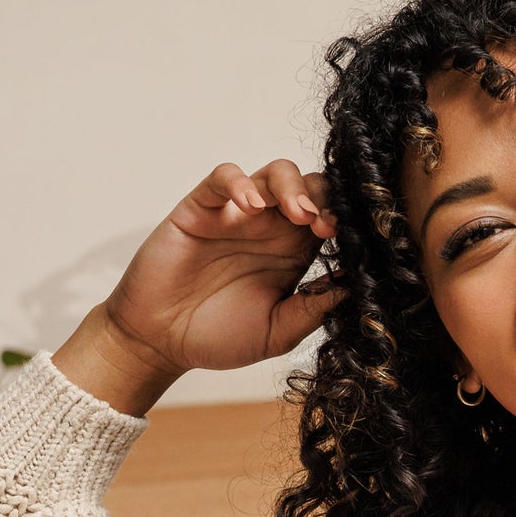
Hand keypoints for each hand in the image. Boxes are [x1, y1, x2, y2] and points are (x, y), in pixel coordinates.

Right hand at [101, 160, 344, 374]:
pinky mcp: (201, 208)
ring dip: (293, 186)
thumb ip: (313, 309)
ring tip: (298, 213)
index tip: (350, 241)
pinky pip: (222, 177)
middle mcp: (270, 228)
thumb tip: (354, 287)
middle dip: (325, 198)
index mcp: (294, 254)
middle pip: (310, 187)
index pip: (330, 219)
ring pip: (274, 173)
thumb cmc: (218, 337)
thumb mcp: (278, 332)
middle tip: (325, 226)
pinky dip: (240, 182)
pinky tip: (250, 206)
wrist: (161, 342)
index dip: (343, 222)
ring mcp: (236, 215)